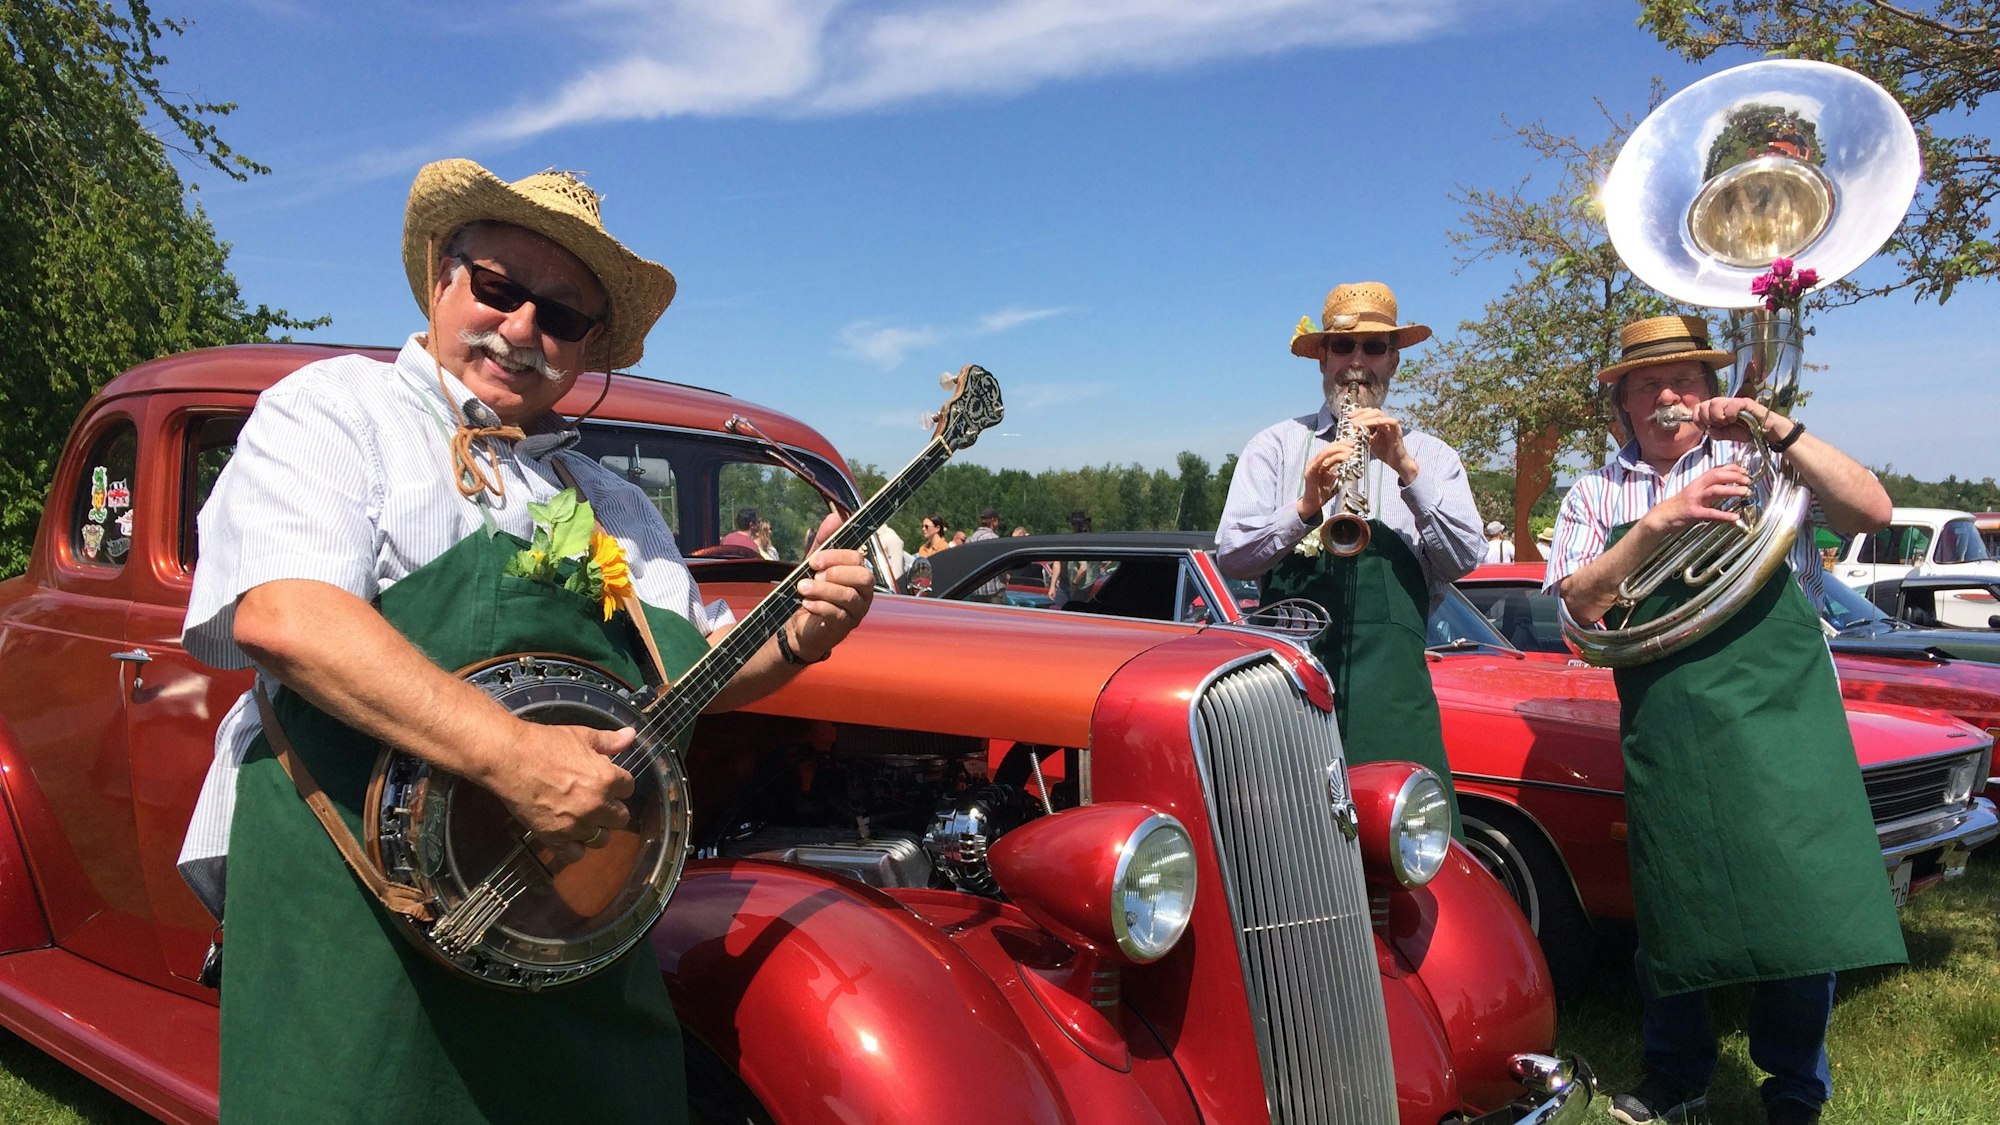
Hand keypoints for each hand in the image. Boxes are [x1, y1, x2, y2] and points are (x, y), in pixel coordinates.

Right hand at [482, 721, 636, 858]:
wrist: (510, 758)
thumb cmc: (545, 743)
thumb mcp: (582, 736)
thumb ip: (610, 741)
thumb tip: (631, 735)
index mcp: (607, 779)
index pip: (629, 789)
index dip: (619, 785)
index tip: (609, 783)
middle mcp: (597, 805)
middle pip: (621, 818)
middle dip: (611, 810)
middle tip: (597, 802)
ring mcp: (576, 824)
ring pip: (602, 840)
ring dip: (595, 830)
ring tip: (583, 820)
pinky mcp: (555, 838)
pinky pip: (575, 855)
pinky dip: (573, 848)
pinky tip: (568, 837)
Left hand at [789, 514, 875, 660]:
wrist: (801, 626)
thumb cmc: (812, 592)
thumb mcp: (814, 565)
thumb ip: (824, 542)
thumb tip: (834, 517)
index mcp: (857, 573)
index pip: (857, 559)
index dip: (837, 556)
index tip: (814, 559)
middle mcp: (863, 592)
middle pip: (863, 577)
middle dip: (837, 573)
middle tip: (814, 574)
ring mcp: (856, 611)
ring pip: (850, 596)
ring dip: (823, 590)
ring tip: (803, 588)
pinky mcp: (845, 627)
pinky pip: (838, 614)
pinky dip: (820, 606)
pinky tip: (806, 604)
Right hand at [1300, 439, 1363, 513]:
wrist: (1313, 503)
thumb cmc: (1324, 492)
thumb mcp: (1336, 479)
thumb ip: (1342, 471)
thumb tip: (1354, 465)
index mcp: (1320, 461)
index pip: (1331, 447)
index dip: (1342, 443)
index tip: (1353, 444)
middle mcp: (1315, 461)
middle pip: (1328, 448)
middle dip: (1342, 445)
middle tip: (1353, 447)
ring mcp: (1311, 466)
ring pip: (1325, 453)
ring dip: (1338, 451)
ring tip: (1349, 453)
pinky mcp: (1310, 472)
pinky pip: (1320, 462)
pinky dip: (1331, 459)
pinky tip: (1340, 460)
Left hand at [1347, 407, 1418, 482]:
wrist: (1396, 462)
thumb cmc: (1384, 452)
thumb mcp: (1369, 442)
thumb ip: (1363, 434)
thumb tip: (1352, 429)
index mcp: (1380, 423)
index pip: (1369, 412)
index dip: (1358, 413)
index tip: (1348, 417)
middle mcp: (1386, 422)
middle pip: (1373, 411)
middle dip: (1361, 414)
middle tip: (1351, 421)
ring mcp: (1392, 426)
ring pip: (1380, 415)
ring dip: (1366, 418)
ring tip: (1356, 424)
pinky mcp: (1397, 431)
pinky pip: (1391, 422)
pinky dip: (1380, 421)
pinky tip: (1369, 426)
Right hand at [1644, 464, 1752, 533]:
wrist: (1663, 516)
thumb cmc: (1681, 504)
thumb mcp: (1694, 491)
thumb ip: (1709, 486)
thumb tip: (1728, 483)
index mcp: (1698, 482)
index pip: (1716, 469)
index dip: (1732, 468)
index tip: (1744, 471)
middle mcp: (1696, 488)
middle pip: (1717, 476)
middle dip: (1734, 476)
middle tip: (1748, 481)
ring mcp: (1695, 500)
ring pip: (1715, 490)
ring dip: (1732, 490)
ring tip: (1746, 492)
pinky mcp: (1694, 513)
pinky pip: (1711, 513)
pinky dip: (1725, 515)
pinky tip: (1735, 517)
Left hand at [1693, 397, 1790, 445]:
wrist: (1767, 432)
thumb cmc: (1747, 431)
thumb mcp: (1728, 435)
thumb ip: (1716, 434)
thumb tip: (1708, 430)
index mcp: (1717, 410)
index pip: (1699, 407)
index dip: (1697, 418)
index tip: (1704, 427)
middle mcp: (1724, 403)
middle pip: (1705, 403)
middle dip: (1707, 418)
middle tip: (1717, 425)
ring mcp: (1734, 402)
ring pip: (1715, 402)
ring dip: (1717, 416)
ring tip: (1726, 422)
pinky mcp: (1745, 402)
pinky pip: (1732, 404)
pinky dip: (1730, 414)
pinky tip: (1735, 420)